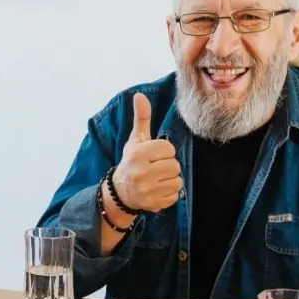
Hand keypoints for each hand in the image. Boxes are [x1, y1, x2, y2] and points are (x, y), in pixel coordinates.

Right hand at [111, 93, 182, 212]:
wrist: (120, 192)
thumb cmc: (131, 162)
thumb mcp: (135, 141)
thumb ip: (142, 118)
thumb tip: (140, 95)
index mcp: (138, 154)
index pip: (168, 149)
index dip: (164, 151)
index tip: (155, 155)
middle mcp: (142, 172)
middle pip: (175, 165)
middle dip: (168, 166)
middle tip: (156, 168)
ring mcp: (148, 190)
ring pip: (177, 181)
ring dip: (170, 180)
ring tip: (158, 179)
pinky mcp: (154, 203)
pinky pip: (175, 195)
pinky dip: (170, 193)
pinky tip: (158, 190)